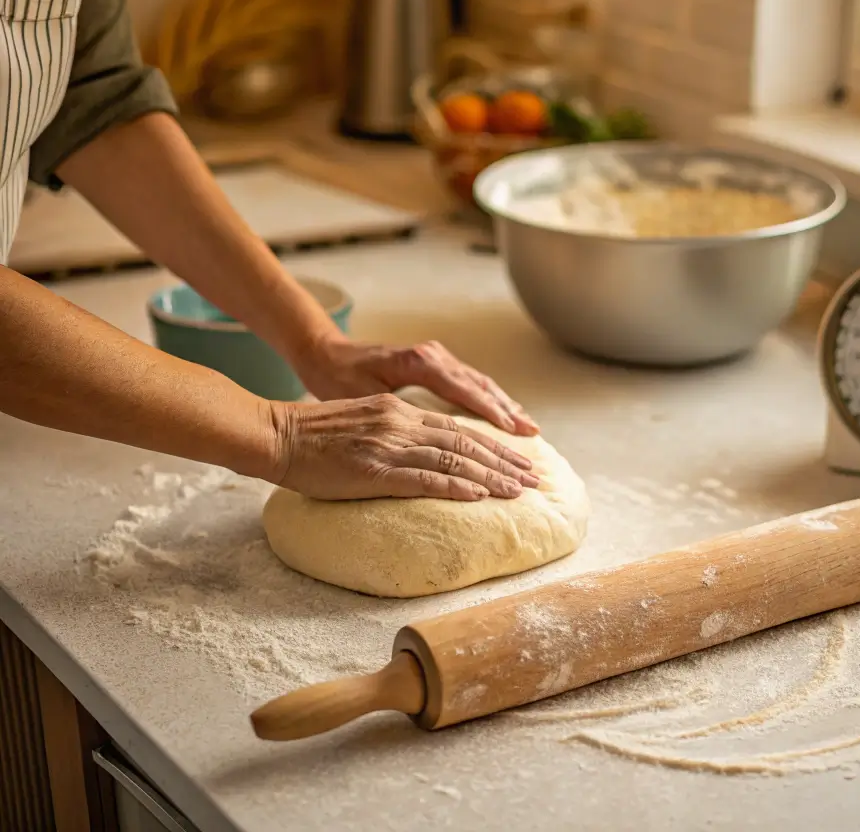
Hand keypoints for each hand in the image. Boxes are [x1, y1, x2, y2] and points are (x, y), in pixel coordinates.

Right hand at [267, 393, 539, 501]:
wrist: (276, 434)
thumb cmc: (314, 435)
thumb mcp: (363, 423)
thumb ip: (396, 433)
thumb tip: (424, 455)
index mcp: (400, 412)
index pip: (458, 429)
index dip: (493, 445)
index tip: (519, 460)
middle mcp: (401, 423)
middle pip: (465, 443)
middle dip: (505, 461)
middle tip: (534, 478)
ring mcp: (389, 445)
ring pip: (452, 460)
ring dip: (491, 477)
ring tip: (519, 491)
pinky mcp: (374, 469)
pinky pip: (423, 479)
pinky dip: (455, 487)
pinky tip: (478, 496)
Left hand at [294, 337, 538, 435]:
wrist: (323, 352)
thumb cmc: (336, 377)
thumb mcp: (362, 395)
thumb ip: (397, 410)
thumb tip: (427, 432)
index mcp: (420, 362)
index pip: (465, 391)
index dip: (492, 414)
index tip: (515, 434)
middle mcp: (433, 356)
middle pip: (480, 387)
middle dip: (508, 413)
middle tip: (533, 437)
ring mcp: (436, 357)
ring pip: (479, 383)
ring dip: (504, 406)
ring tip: (528, 428)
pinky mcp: (433, 364)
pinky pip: (469, 383)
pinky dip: (489, 399)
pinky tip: (503, 415)